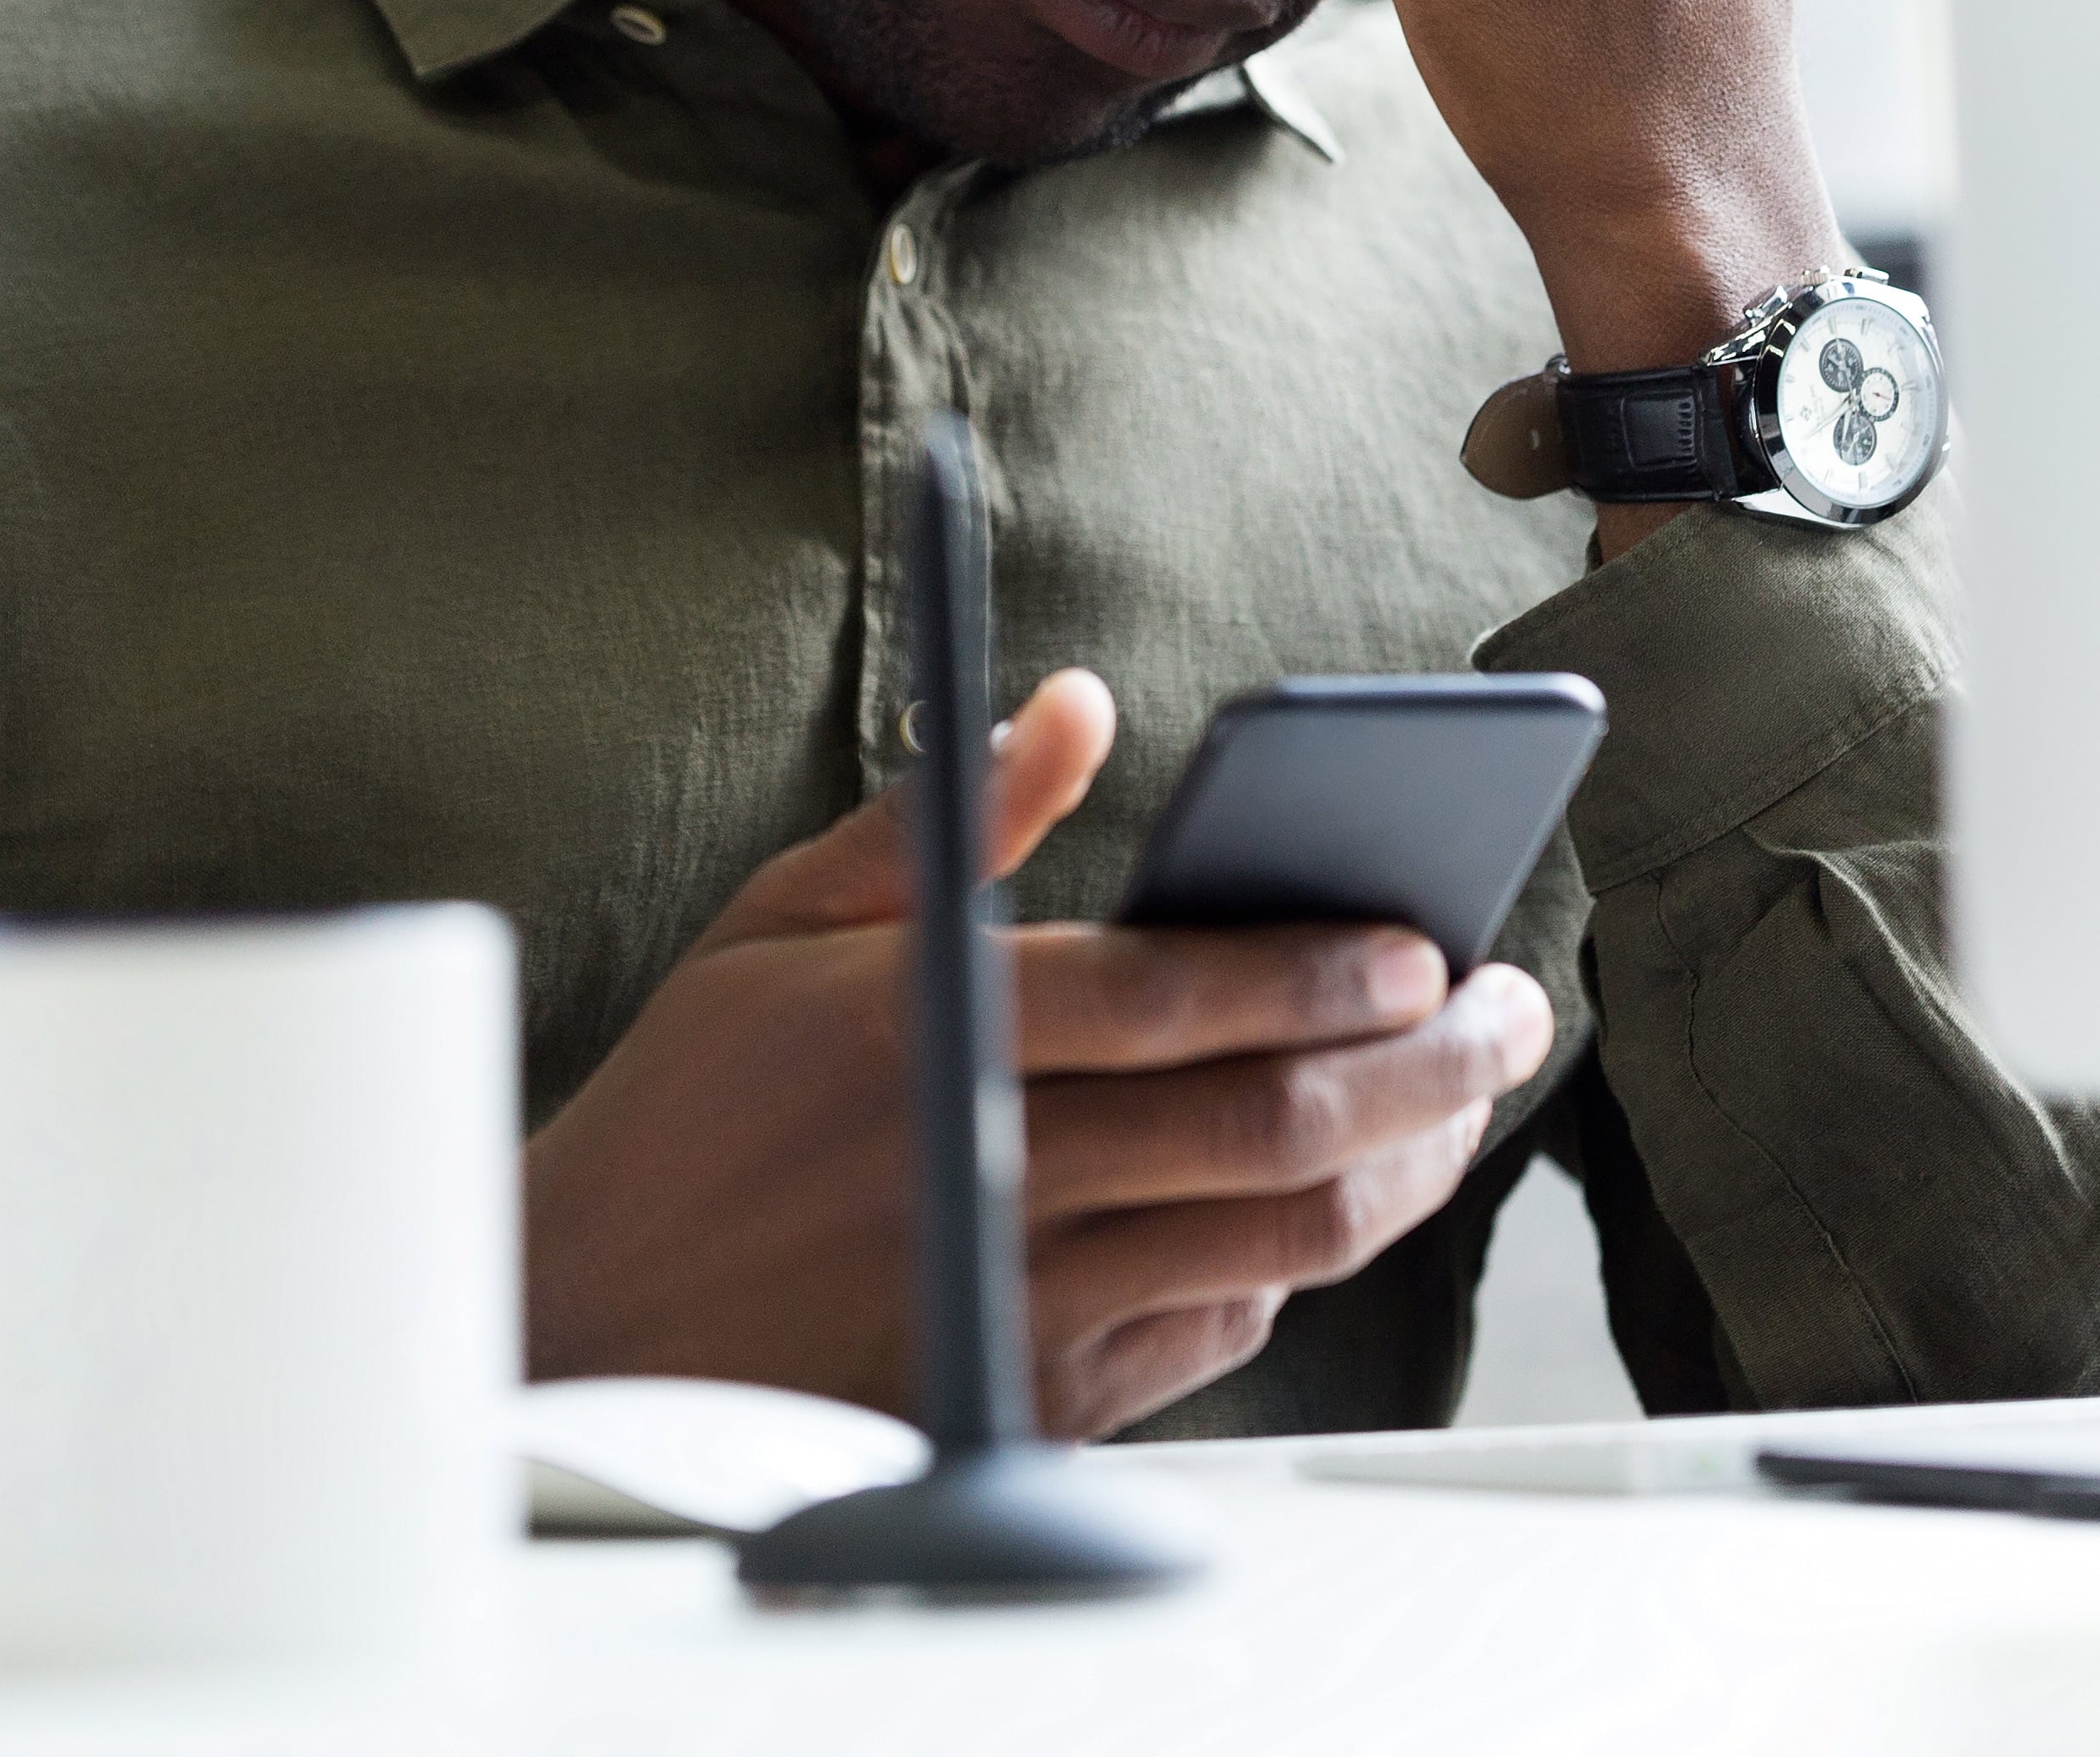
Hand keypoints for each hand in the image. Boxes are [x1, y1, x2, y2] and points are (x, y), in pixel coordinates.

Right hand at [523, 669, 1557, 1436]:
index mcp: (925, 1030)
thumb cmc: (693, 1105)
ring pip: (1277, 1237)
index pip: (1172, 998)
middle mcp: (986, 1171)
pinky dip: (1301, 1261)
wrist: (588, 1322)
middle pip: (1267, 1123)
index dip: (1319, 971)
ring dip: (1404, 1164)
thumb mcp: (785, 924)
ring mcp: (1016, 1297)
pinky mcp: (1032, 1397)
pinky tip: (1331, 1195)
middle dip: (1428, 1063)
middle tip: (1511, 1012)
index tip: (1426, 942)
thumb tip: (1077, 702)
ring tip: (1462, 1100)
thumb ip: (952, 816)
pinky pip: (1222, 1329)